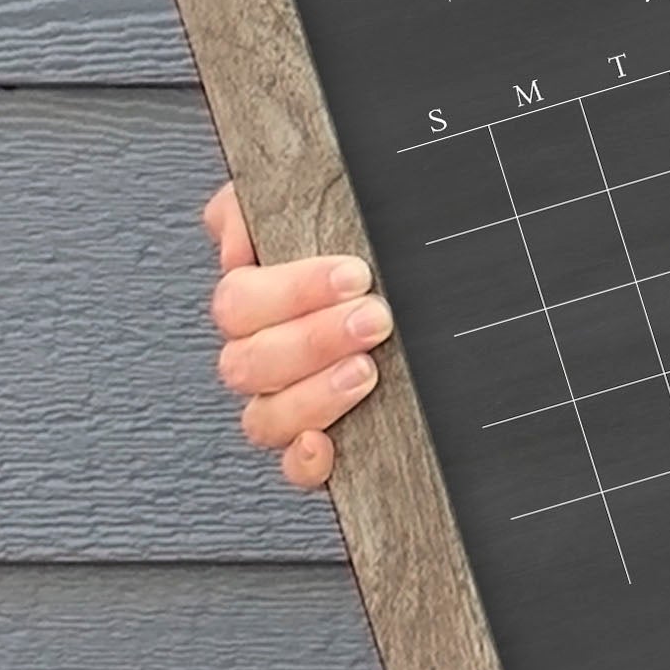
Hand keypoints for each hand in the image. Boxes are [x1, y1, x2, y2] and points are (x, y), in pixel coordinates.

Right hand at [205, 179, 392, 490]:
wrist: (434, 295)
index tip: (353, 273)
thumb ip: (258, 206)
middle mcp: (262, 354)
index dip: (291, 291)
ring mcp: (285, 401)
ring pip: (262, 416)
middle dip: (313, 339)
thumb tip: (236, 233)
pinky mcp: (316, 443)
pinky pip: (293, 467)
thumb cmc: (369, 254)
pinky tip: (324, 444)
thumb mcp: (324, 202)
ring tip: (366, 371)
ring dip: (312, 395)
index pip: (239, 302)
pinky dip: (303, 461)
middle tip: (372, 318)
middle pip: (248, 361)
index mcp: (256, 301)